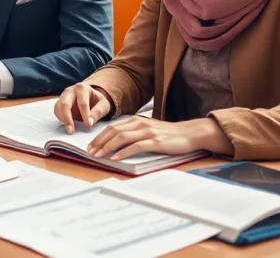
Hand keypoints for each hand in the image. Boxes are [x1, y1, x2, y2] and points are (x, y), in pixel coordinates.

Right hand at [54, 82, 111, 133]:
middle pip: (65, 104)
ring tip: (70, 130)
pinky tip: (68, 125)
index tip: (88, 126)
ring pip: (58, 108)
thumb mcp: (103, 105)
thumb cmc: (97, 101)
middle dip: (67, 118)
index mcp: (82, 88)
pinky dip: (61, 120)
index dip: (85, 115)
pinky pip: (57, 112)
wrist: (90, 98)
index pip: (82, 103)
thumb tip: (90, 122)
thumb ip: (98, 112)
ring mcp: (62, 97)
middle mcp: (70, 91)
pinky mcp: (59, 104)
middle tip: (71, 131)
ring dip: (63, 120)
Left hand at [86, 117, 230, 161]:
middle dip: (99, 142)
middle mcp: (140, 124)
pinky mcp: (155, 141)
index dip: (99, 136)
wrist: (190, 133)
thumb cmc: (169, 135)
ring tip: (98, 155)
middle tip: (89, 152)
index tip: (90, 146)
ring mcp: (147, 132)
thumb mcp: (149, 130)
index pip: (113, 127)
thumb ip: (135, 133)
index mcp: (136, 120)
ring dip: (107, 147)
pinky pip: (135, 146)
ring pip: (121, 138)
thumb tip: (118, 143)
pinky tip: (115, 158)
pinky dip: (123, 152)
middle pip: (113, 131)